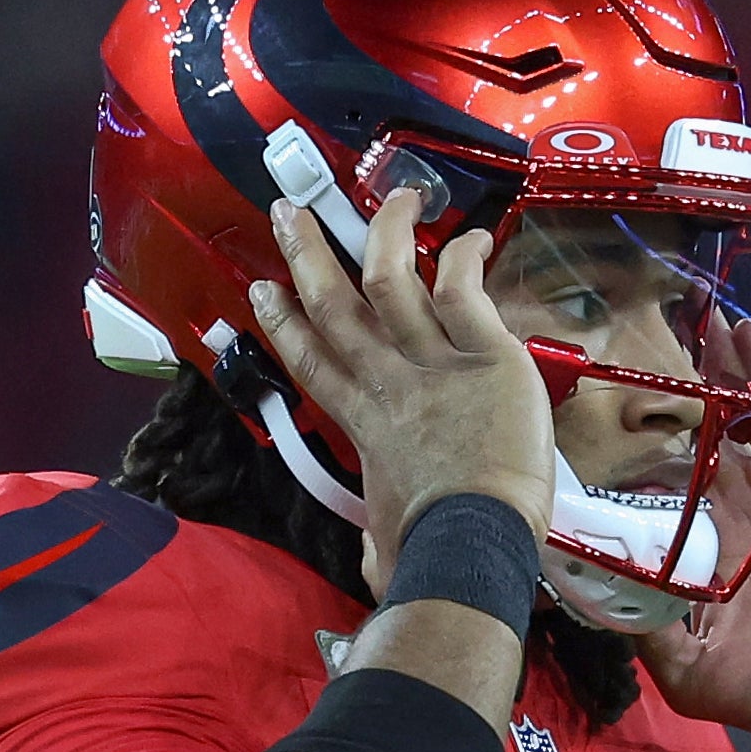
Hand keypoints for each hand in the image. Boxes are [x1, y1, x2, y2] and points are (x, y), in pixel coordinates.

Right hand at [248, 186, 555, 580]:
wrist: (472, 543)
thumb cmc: (429, 558)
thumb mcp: (385, 546)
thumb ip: (376, 538)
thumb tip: (373, 553)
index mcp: (364, 427)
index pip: (314, 363)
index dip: (285, 323)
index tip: (264, 290)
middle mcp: (390, 384)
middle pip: (338, 305)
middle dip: (309, 254)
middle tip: (290, 213)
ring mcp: (434, 364)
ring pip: (394, 280)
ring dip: (384, 232)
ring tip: (391, 193)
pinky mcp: (485, 355)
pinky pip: (464, 291)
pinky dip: (464, 258)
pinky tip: (468, 236)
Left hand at [636, 338, 750, 738]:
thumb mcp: (690, 671)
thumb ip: (643, 629)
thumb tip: (580, 594)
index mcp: (701, 543)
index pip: (662, 477)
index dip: (639, 439)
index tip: (600, 399)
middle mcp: (738, 506)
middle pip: (708, 428)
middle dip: (685, 381)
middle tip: (653, 325)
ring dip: (732, 363)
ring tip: (706, 314)